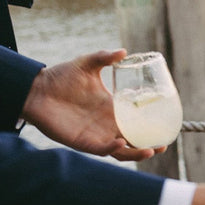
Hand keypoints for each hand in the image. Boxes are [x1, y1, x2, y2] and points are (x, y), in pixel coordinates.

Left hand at [22, 50, 153, 161]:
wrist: (37, 89)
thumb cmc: (60, 77)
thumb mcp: (87, 63)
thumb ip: (105, 57)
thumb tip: (124, 51)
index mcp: (112, 109)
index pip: (136, 122)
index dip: (151, 127)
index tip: (167, 126)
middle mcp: (107, 125)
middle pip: (134, 141)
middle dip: (150, 146)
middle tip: (163, 144)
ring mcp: (97, 136)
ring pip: (122, 151)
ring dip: (137, 153)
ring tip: (150, 150)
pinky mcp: (84, 143)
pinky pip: (102, 150)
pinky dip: (113, 149)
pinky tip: (122, 143)